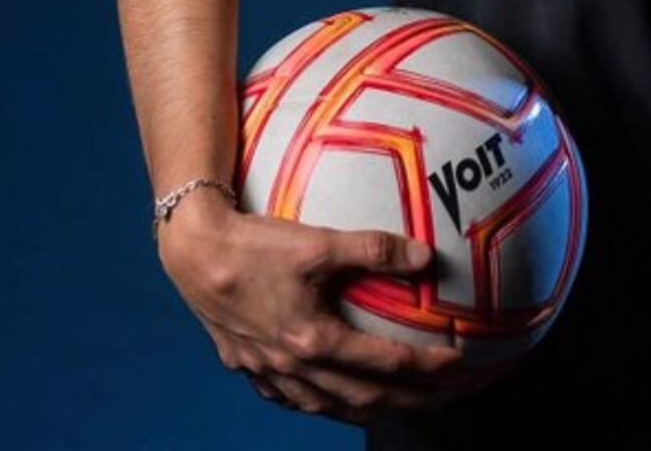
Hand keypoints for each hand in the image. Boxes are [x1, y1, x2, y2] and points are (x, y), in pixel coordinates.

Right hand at [157, 189, 465, 422]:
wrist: (193, 252)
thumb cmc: (255, 245)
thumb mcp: (318, 241)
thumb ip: (373, 249)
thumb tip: (426, 255)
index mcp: (313, 340)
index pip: (384, 364)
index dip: (425, 367)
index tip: (457, 365)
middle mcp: (292, 366)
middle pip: (360, 397)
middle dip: (406, 401)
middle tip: (442, 400)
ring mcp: (265, 371)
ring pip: (324, 406)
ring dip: (364, 408)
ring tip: (393, 405)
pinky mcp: (245, 364)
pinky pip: (288, 398)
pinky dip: (317, 402)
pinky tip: (325, 396)